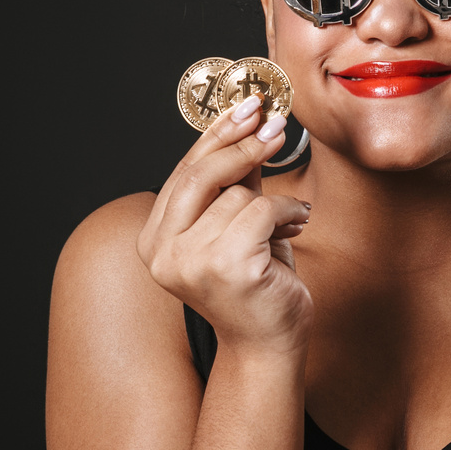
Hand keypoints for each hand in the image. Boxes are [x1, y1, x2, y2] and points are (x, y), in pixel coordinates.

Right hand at [137, 98, 313, 355]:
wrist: (270, 342)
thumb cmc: (256, 283)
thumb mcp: (240, 223)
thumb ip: (237, 181)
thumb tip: (251, 122)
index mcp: (154, 240)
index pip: (183, 172)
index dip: (217, 135)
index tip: (248, 106)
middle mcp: (161, 253)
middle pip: (200, 175)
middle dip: (242, 143)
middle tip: (276, 124)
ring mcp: (189, 262)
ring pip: (238, 195)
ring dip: (275, 201)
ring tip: (288, 223)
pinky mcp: (225, 267)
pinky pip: (263, 210)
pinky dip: (289, 214)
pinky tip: (296, 230)